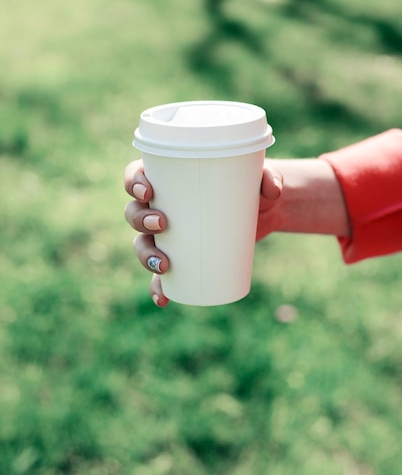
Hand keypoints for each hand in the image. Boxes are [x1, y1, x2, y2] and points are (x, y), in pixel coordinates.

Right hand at [124, 159, 282, 306]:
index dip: (133, 183)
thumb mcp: (260, 176)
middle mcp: (160, 205)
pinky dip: (158, 287)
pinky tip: (163, 299)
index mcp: (168, 177)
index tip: (149, 191)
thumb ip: (268, 177)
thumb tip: (272, 189)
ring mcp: (166, 234)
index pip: (136, 175)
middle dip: (140, 220)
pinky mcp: (180, 256)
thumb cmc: (249, 185)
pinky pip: (160, 274)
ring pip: (141, 243)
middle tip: (163, 224)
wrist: (260, 211)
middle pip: (133, 211)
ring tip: (164, 264)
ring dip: (145, 255)